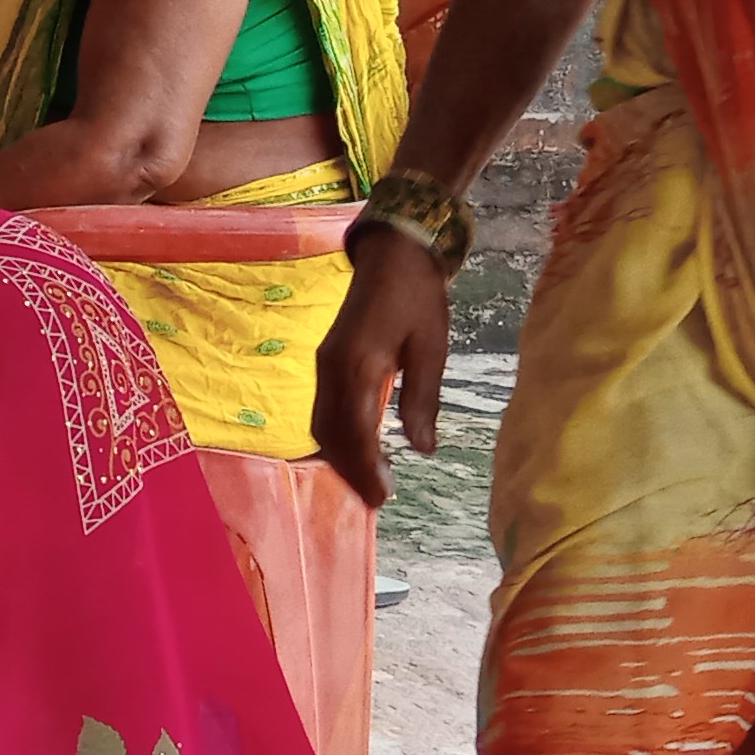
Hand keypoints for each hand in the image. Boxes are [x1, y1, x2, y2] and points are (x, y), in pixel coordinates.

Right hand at [311, 226, 453, 507]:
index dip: (368, 468)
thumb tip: (423, 449)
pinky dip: (337, 437)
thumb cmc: (418, 297)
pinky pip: (323, 410)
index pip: (357, 432)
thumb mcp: (431, 348)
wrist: (391, 254)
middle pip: (332, 435)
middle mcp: (331, 371)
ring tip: (369, 480)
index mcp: (358, 367)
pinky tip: (359, 447)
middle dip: (351, 471)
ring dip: (342, 457)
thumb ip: (423, 399)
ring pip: (322, 425)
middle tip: (377, 499)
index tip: (384, 496)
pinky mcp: (325, 362)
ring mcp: (323, 366)